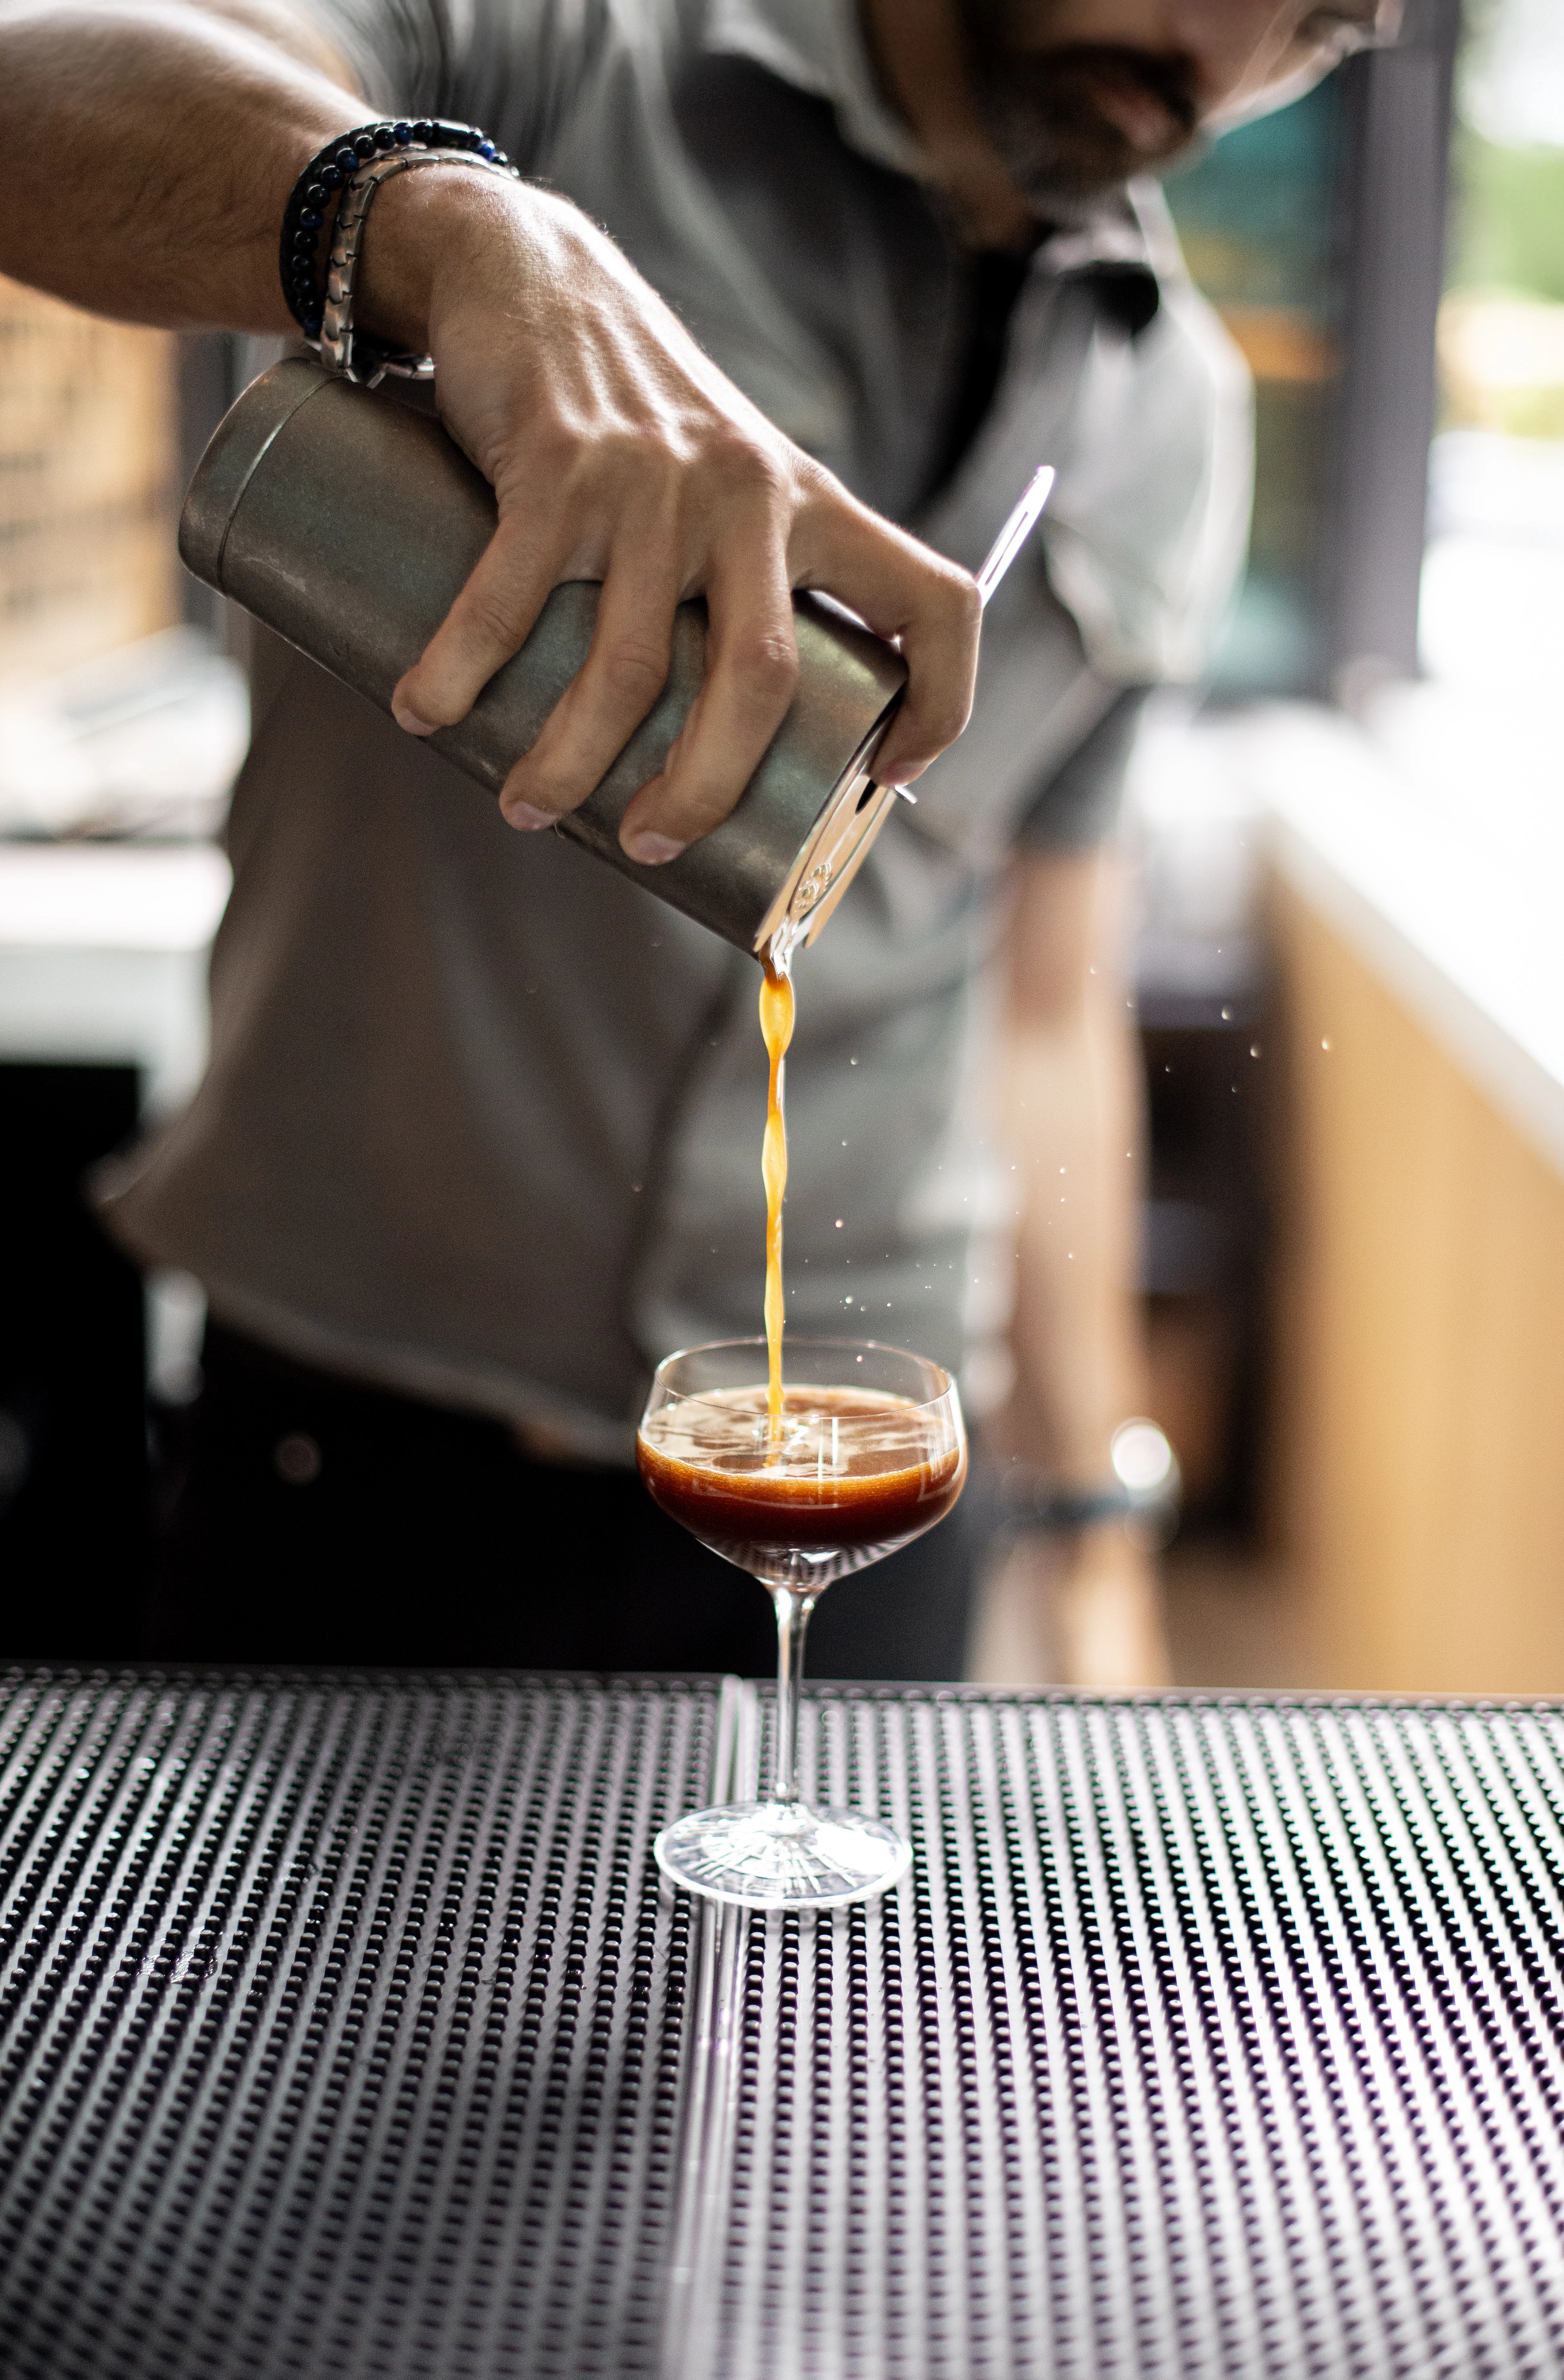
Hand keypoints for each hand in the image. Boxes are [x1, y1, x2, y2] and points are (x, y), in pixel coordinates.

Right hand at [365, 173, 980, 860]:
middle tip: (648, 845)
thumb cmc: (632, 415)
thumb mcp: (725, 481)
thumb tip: (715, 736)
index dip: (942, 701)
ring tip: (526, 809)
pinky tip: (429, 714)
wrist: (530, 271)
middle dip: (703, 790)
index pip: (934, 602)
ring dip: (567, 763)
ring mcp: (654, 482)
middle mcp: (748, 495)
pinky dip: (461, 674)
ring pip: (625, 669)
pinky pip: (510, 603)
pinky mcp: (558, 465)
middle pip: (759, 682)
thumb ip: (740, 580)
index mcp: (811, 507)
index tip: (893, 773)